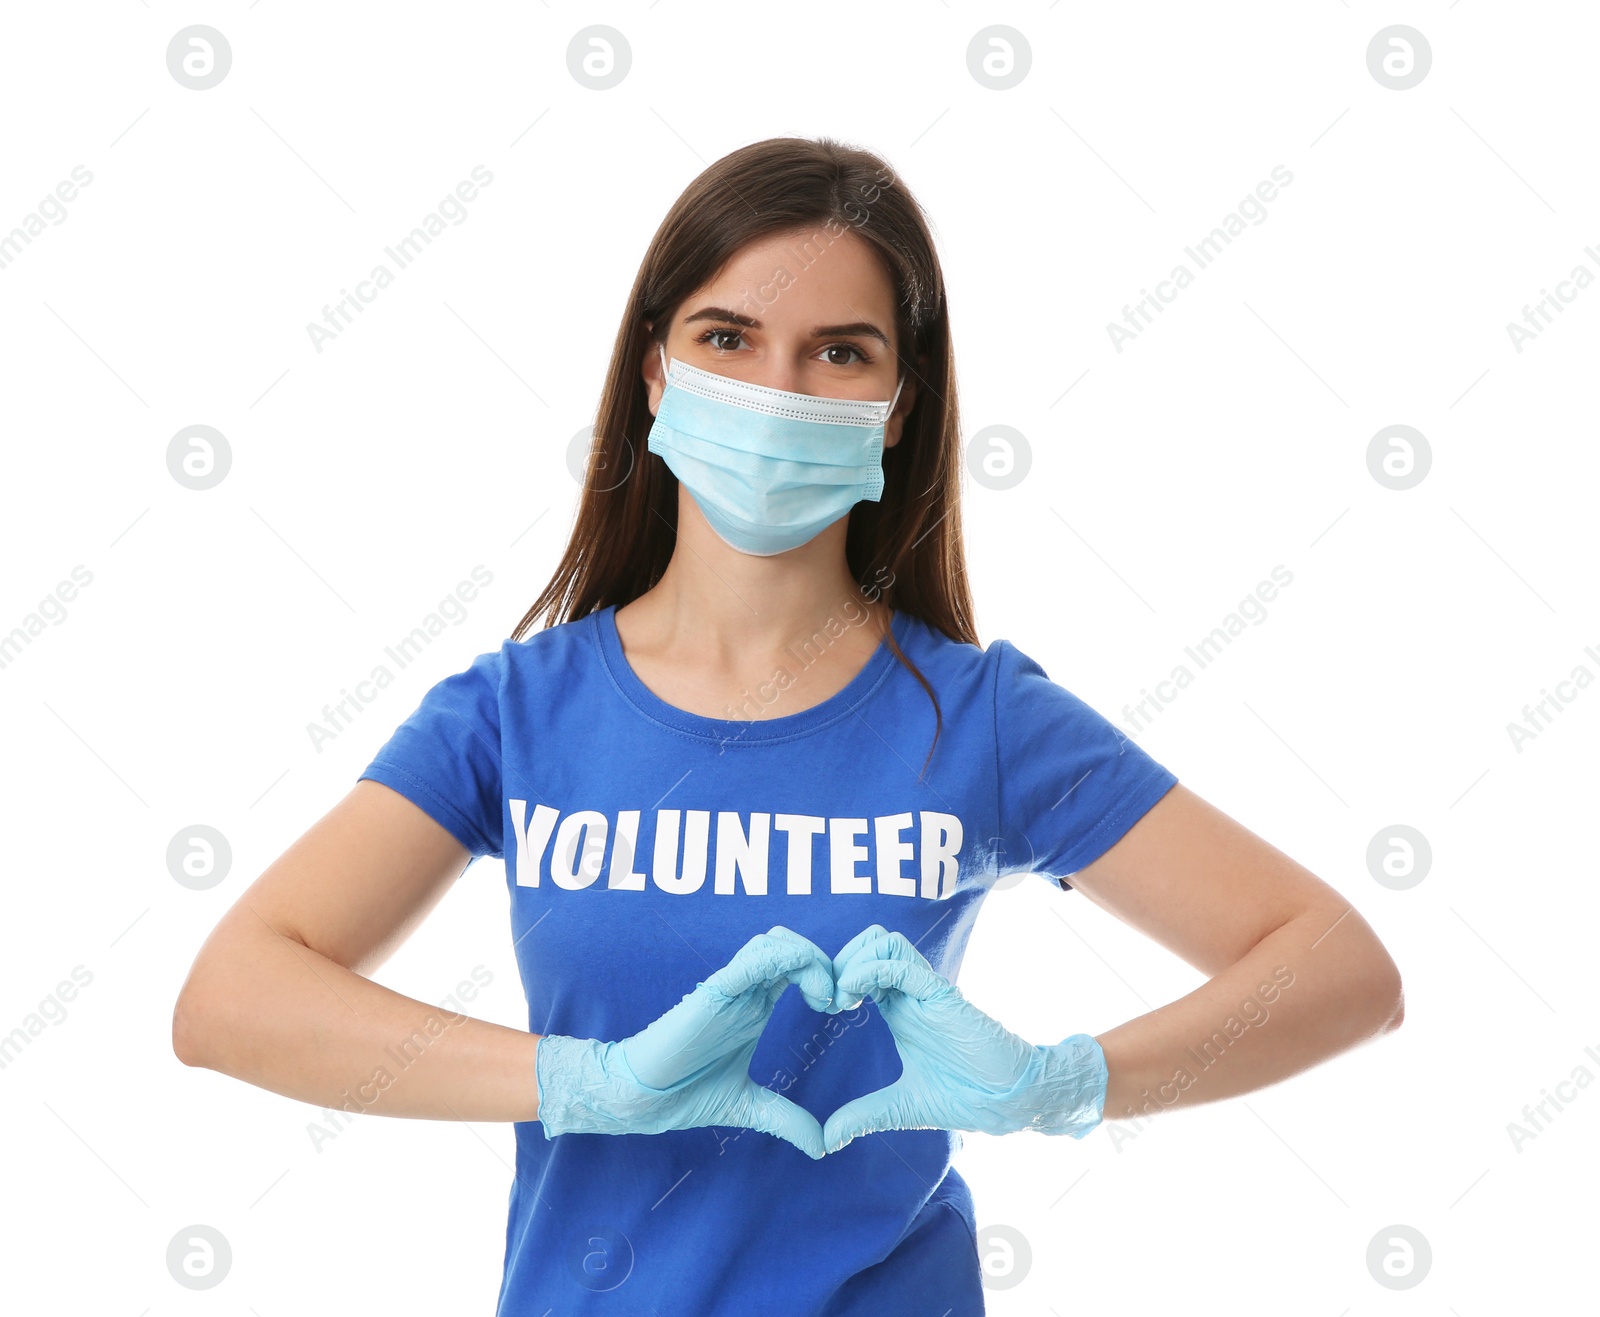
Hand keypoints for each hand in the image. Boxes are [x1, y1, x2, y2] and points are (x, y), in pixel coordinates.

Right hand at [535, 926, 835, 1158]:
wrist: (642, 1099)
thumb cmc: (686, 1093)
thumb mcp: (750, 1108)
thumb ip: (786, 1120)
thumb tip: (822, 1147)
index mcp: (756, 1007)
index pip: (797, 966)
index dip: (827, 976)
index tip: (844, 1009)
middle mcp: (746, 991)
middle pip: (790, 943)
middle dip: (825, 962)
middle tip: (841, 1000)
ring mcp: (730, 989)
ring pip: (774, 941)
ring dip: (809, 959)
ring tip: (825, 999)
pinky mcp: (714, 994)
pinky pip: (752, 961)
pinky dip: (784, 961)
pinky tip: (806, 995)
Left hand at [822, 925, 1108, 1153]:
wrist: (1007, 1102)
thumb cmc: (963, 1097)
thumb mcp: (899, 1107)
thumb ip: (862, 1116)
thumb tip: (824, 1142)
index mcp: (900, 1009)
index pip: (863, 965)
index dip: (837, 976)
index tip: (823, 1007)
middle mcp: (911, 993)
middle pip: (872, 941)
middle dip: (842, 959)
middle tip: (829, 998)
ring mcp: (927, 991)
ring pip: (886, 941)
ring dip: (855, 961)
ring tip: (843, 997)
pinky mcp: (943, 997)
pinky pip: (903, 965)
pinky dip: (872, 971)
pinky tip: (856, 998)